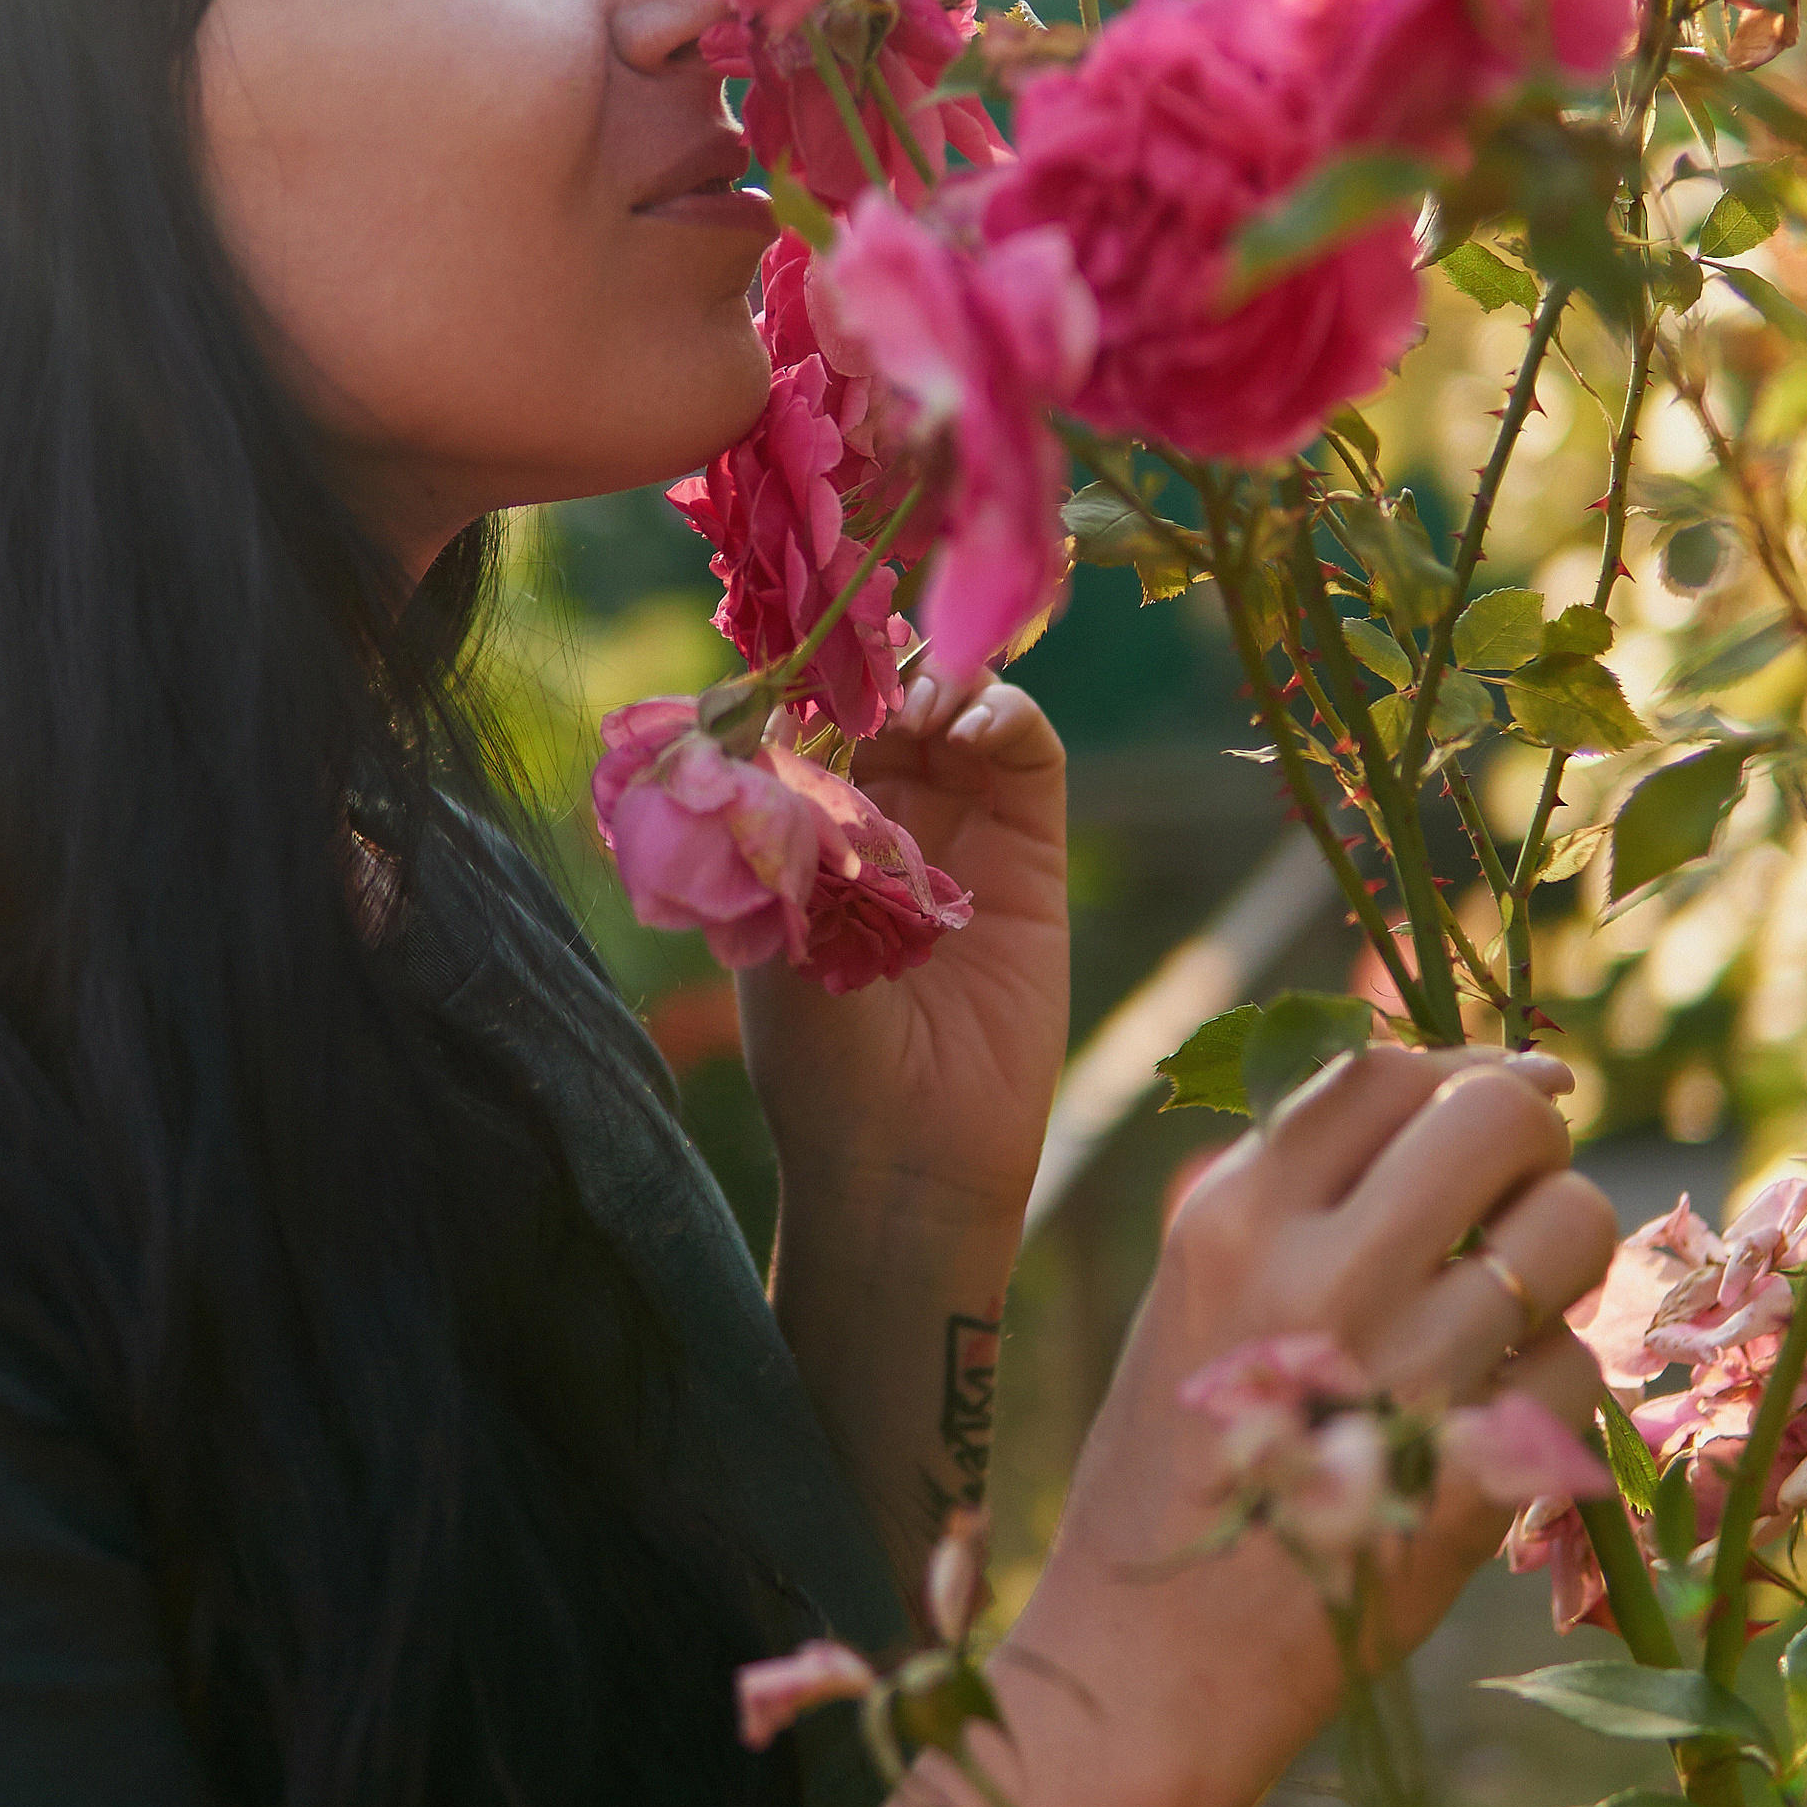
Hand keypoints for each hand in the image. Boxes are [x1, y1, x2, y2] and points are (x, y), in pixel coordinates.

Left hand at [736, 673, 1069, 1235]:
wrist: (908, 1160)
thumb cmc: (818, 1054)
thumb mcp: (775, 918)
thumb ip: (782, 811)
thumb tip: (776, 701)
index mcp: (800, 825)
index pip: (810, 713)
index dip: (818, 671)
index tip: (818, 646)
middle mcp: (878, 815)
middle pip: (886, 695)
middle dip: (883, 666)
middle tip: (882, 667)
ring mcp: (958, 827)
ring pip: (957, 709)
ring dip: (944, 681)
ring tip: (930, 703)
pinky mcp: (1032, 853)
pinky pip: (1028, 756)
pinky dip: (1009, 717)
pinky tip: (978, 725)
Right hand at [925, 1045, 1616, 1806]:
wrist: (1152, 1650)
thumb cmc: (1184, 1445)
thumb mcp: (1203, 1282)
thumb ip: (1304, 1181)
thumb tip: (1459, 1083)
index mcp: (1234, 1216)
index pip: (1382, 1070)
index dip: (1461, 1064)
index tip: (1503, 1090)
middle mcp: (1319, 1274)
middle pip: (1494, 1119)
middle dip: (1534, 1134)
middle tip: (1521, 1180)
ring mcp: (1404, 1377)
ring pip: (1566, 1231)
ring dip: (1563, 1248)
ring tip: (1514, 1290)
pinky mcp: (1474, 1478)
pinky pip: (1579, 1363)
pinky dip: (1559, 1372)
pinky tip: (1496, 1399)